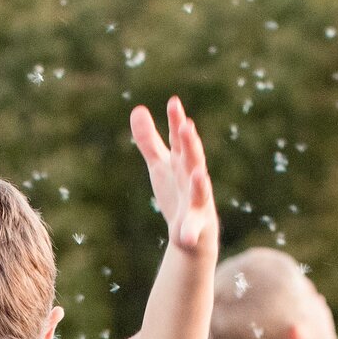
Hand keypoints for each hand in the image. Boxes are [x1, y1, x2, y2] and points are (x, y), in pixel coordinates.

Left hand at [131, 97, 215, 256]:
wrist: (192, 232)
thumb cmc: (177, 193)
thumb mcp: (160, 165)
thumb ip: (149, 141)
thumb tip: (137, 109)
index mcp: (183, 163)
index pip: (180, 139)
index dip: (177, 122)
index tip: (173, 102)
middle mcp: (193, 178)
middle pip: (193, 159)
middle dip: (190, 144)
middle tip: (187, 127)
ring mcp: (197, 201)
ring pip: (200, 190)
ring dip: (200, 182)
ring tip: (198, 173)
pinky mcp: (195, 226)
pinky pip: (193, 228)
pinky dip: (190, 231)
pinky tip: (184, 236)